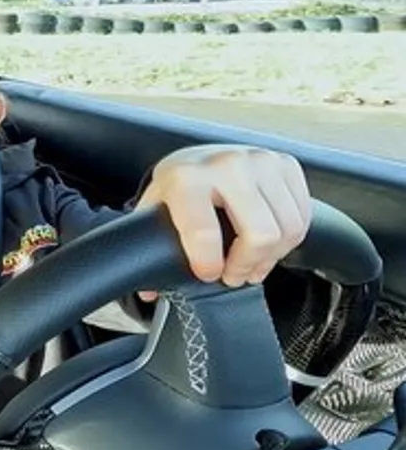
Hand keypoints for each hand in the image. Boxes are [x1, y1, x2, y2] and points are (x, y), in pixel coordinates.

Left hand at [134, 144, 310, 299]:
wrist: (195, 157)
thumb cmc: (178, 188)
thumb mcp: (156, 213)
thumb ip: (150, 250)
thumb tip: (147, 292)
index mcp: (187, 178)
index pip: (205, 233)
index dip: (209, 266)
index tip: (208, 274)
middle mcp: (227, 165)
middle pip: (260, 235)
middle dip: (246, 266)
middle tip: (232, 275)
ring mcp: (261, 161)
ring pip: (286, 229)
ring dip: (269, 256)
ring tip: (249, 261)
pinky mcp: (286, 165)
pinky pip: (301, 218)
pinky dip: (288, 240)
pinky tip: (267, 242)